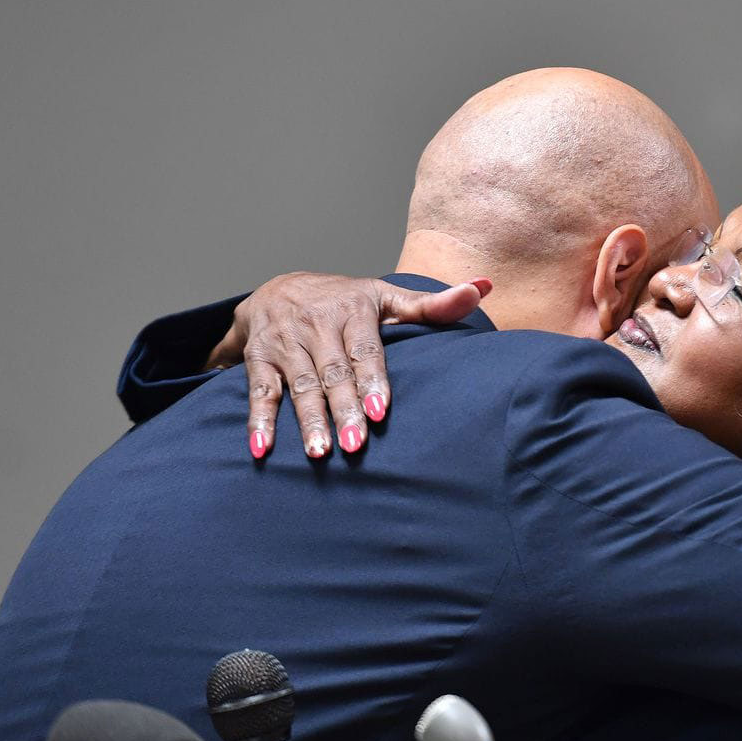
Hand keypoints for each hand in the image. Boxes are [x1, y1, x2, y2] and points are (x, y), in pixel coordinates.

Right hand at [204, 273, 491, 459]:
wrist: (277, 287)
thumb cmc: (344, 301)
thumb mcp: (386, 297)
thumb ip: (432, 305)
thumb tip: (483, 287)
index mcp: (353, 308)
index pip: (364, 348)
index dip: (372, 379)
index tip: (380, 410)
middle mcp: (316, 323)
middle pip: (332, 372)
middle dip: (343, 409)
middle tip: (355, 445)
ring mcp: (285, 342)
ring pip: (298, 385)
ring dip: (307, 421)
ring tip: (319, 453)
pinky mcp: (258, 358)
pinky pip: (260, 391)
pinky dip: (258, 422)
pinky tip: (263, 450)